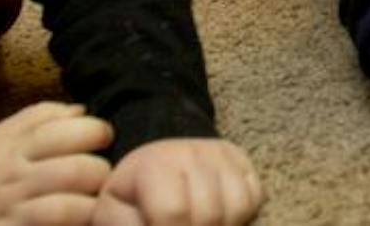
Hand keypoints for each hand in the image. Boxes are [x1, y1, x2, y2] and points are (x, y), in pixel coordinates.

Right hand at [0, 102, 113, 225]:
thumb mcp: (1, 135)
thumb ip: (41, 117)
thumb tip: (84, 110)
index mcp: (15, 147)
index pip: (66, 132)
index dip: (97, 132)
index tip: (104, 138)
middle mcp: (15, 179)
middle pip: (76, 171)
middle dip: (101, 173)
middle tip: (103, 177)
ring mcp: (12, 214)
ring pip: (68, 209)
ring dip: (92, 207)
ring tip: (95, 205)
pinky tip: (77, 225)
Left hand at [92, 138, 261, 225]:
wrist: (157, 161)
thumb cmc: (134, 196)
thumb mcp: (115, 213)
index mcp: (153, 165)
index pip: (172, 213)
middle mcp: (191, 151)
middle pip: (208, 215)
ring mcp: (220, 154)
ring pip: (236, 208)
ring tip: (196, 225)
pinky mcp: (242, 159)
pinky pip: (255, 198)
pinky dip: (240, 217)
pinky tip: (217, 218)